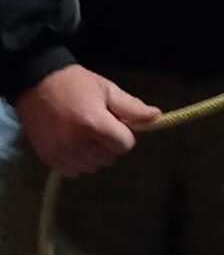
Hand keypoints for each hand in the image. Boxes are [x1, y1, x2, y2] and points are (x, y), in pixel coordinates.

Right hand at [17, 65, 160, 175]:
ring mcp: (62, 153)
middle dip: (110, 144)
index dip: (124, 134)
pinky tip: (73, 145)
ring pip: (93, 167)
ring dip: (94, 155)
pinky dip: (77, 162)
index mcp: (95, 124)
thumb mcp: (106, 89)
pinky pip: (74, 172)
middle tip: (99, 127)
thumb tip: (157, 116)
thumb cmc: (75, 83)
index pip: (125, 145)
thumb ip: (131, 106)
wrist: (35, 83)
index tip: (116, 123)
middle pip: (110, 158)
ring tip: (85, 136)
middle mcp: (78, 143)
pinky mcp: (49, 159)